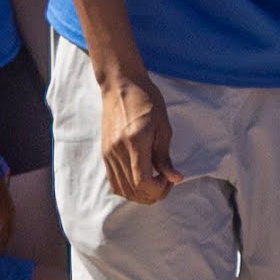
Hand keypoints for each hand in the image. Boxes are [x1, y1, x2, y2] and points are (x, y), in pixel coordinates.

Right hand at [96, 60, 171, 204]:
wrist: (120, 84)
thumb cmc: (145, 100)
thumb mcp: (163, 126)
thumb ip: (165, 156)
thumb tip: (174, 178)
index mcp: (135, 142)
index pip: (143, 182)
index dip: (159, 189)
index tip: (169, 179)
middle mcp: (118, 151)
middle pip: (133, 190)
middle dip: (153, 194)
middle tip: (165, 182)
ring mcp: (108, 154)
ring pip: (123, 190)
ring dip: (141, 194)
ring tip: (154, 182)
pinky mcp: (105, 154)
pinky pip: (114, 182)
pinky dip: (128, 188)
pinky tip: (140, 179)